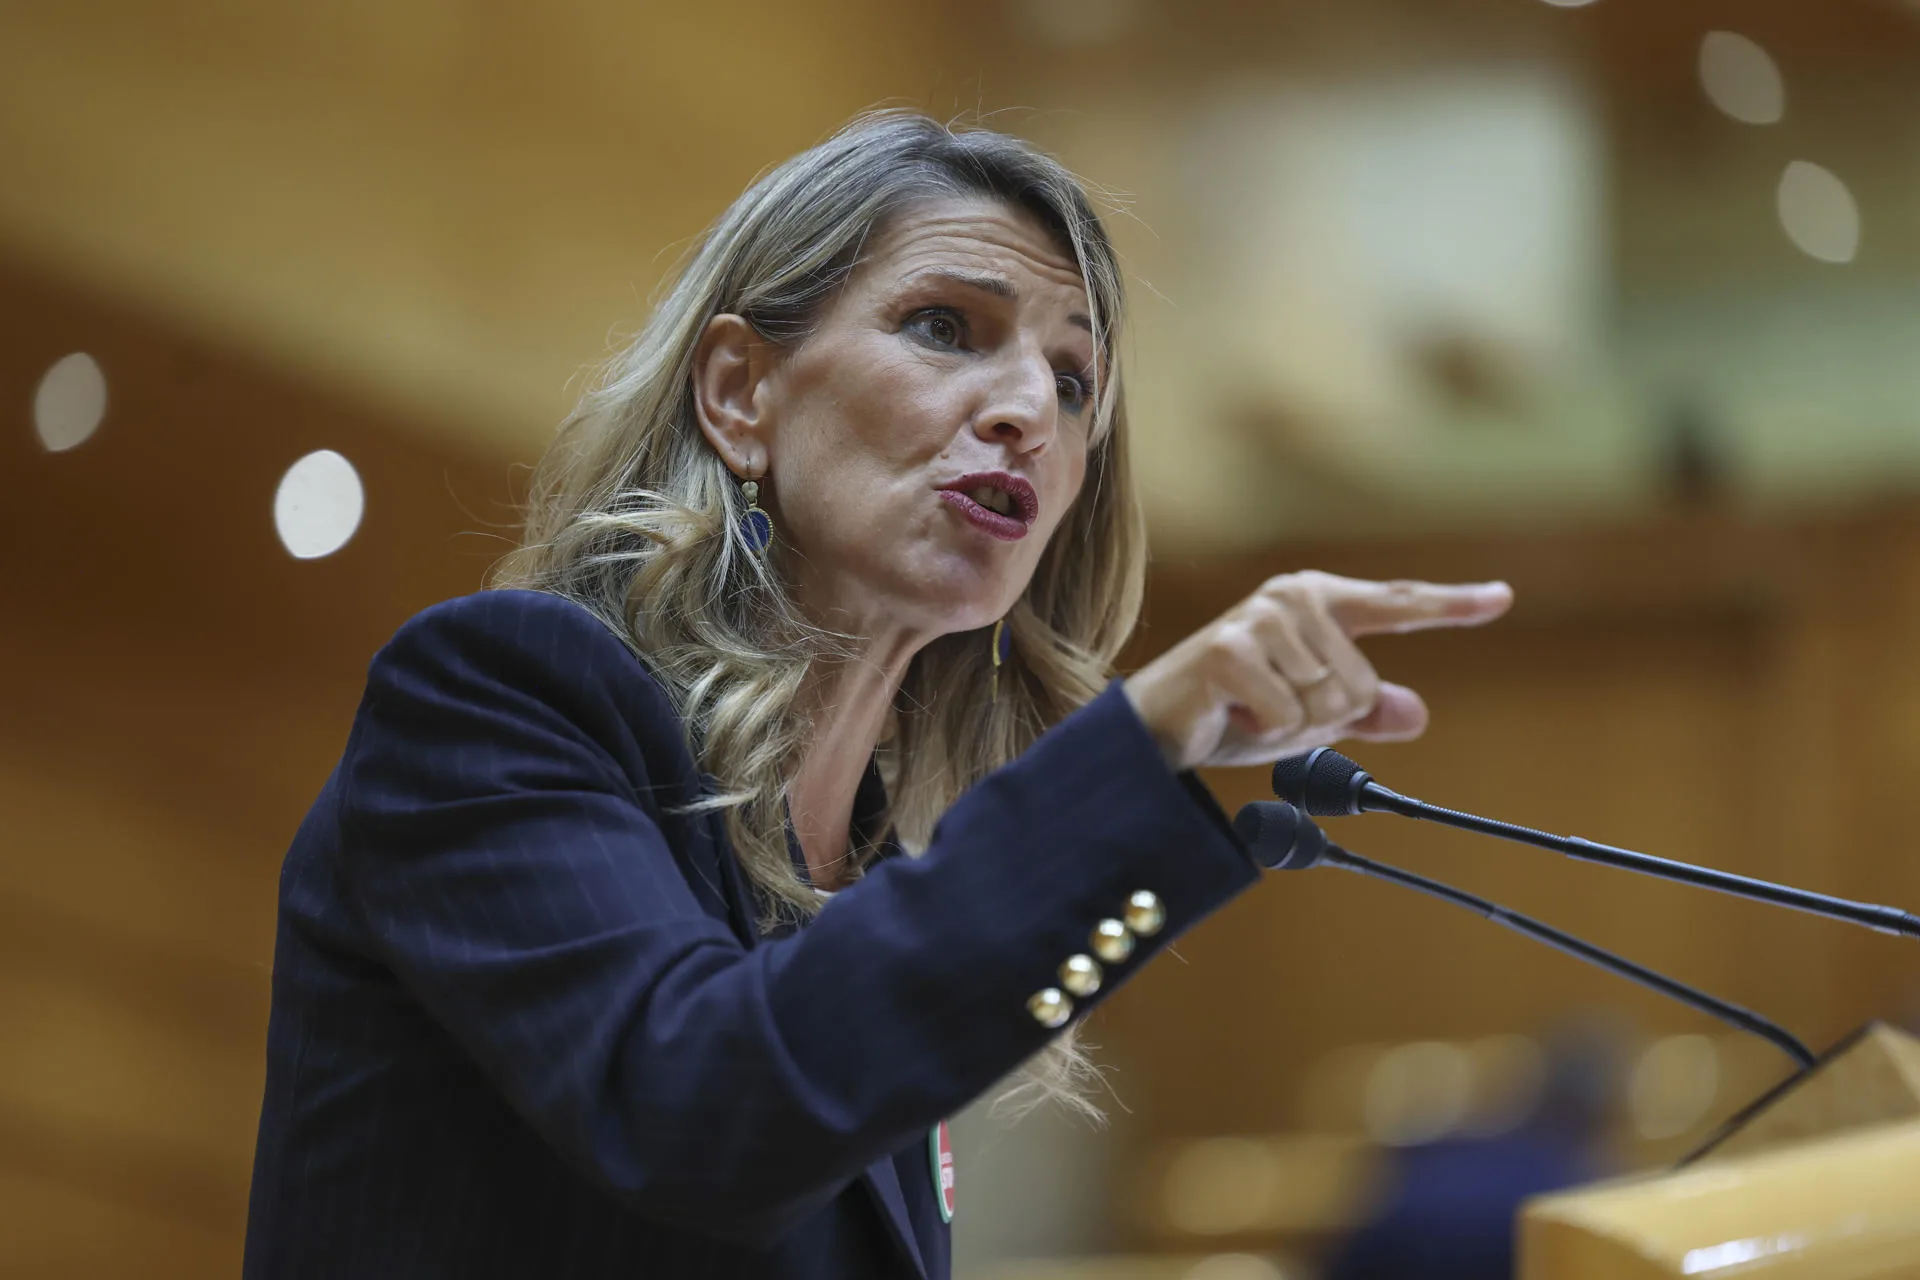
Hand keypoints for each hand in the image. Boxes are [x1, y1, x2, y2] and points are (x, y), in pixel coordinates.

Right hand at [1121, 571, 1512, 771]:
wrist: (1159, 726)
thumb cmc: (1234, 711)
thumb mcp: (1311, 717)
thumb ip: (1363, 713)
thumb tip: (1416, 714)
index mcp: (1318, 601)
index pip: (1396, 603)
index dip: (1451, 605)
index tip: (1501, 598)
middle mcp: (1292, 598)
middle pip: (1360, 685)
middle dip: (1323, 719)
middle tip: (1272, 710)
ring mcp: (1259, 619)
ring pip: (1327, 702)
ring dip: (1291, 726)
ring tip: (1249, 708)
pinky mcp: (1228, 650)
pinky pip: (1287, 715)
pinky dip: (1265, 731)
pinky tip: (1231, 713)